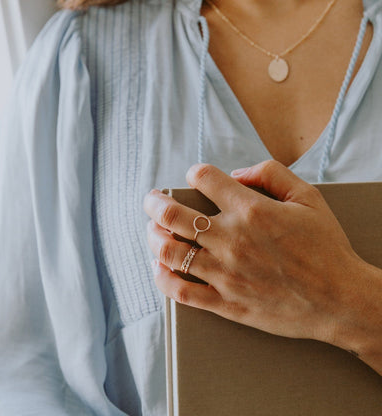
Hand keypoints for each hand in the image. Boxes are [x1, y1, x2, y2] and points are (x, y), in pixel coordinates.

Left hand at [143, 161, 368, 345]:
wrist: (340, 300)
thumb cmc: (326, 247)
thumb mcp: (308, 197)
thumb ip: (271, 174)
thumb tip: (234, 174)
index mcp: (251, 210)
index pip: (204, 179)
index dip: (194, 173)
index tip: (193, 177)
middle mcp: (231, 240)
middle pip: (172, 215)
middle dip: (154, 203)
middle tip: (151, 201)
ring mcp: (225, 273)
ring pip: (169, 251)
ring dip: (153, 237)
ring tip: (153, 231)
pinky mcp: (225, 302)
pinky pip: (181, 291)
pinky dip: (162, 277)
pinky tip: (158, 267)